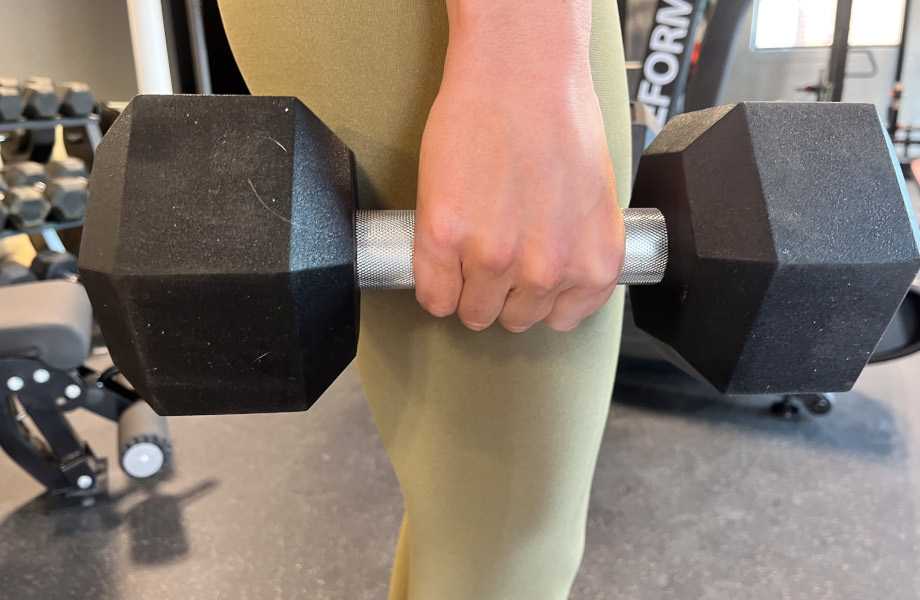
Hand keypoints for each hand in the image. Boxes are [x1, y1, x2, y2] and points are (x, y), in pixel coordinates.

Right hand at [414, 25, 623, 332]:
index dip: (539, 299)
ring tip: (466, 254)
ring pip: (472, 312)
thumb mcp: (596, 200)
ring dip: (467, 291)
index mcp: (592, 263)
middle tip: (493, 259)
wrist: (521, 72)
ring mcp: (492, 256)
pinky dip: (433, 286)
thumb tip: (556, 275)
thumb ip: (577, 248)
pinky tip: (441, 260)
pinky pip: (432, 295)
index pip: (560, 319)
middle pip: (514, 318)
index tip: (526, 284)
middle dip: (503, 294)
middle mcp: (545, 269)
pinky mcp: (444, 238)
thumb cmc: (562, 118)